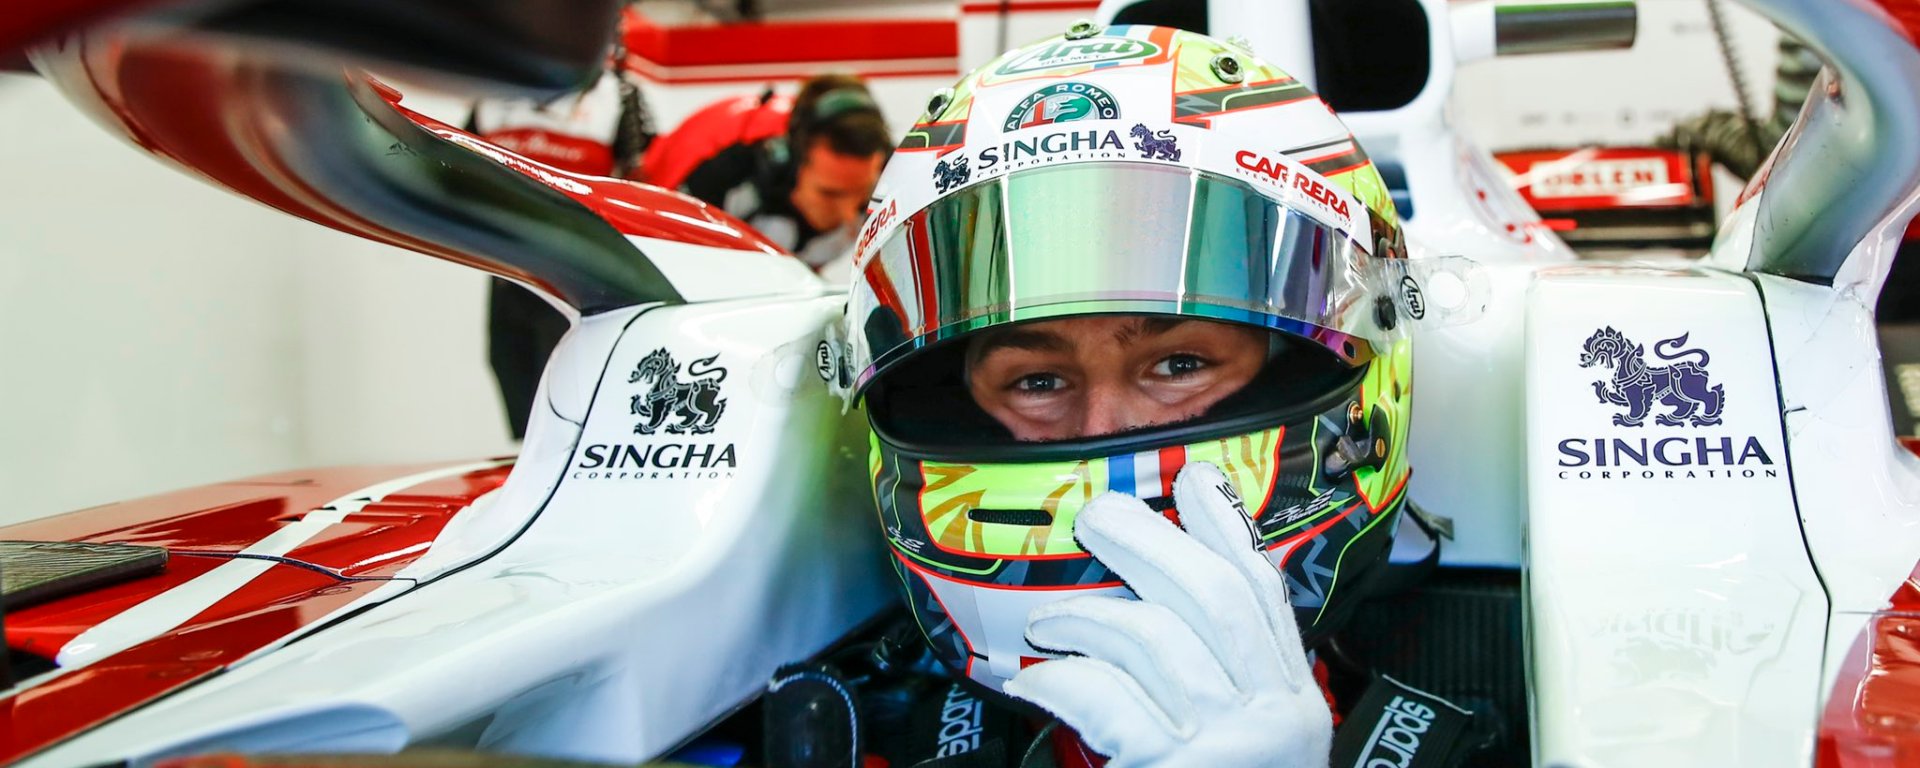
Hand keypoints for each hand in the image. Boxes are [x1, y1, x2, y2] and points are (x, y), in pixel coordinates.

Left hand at [1003, 462, 1331, 767]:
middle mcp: (1274, 720)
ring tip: (1051, 623)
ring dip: (1089, 619)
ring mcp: (1228, 747)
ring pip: (1153, 639)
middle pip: (1211, 598)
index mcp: (1294, 707)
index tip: (1198, 484)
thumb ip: (1225, 689)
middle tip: (1100, 517)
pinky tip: (1037, 679)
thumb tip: (1162, 610)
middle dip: (1152, 545)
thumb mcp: (1249, 750)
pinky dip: (1063, 680)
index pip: (1265, 597)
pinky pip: (1107, 699)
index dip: (1230, 533)